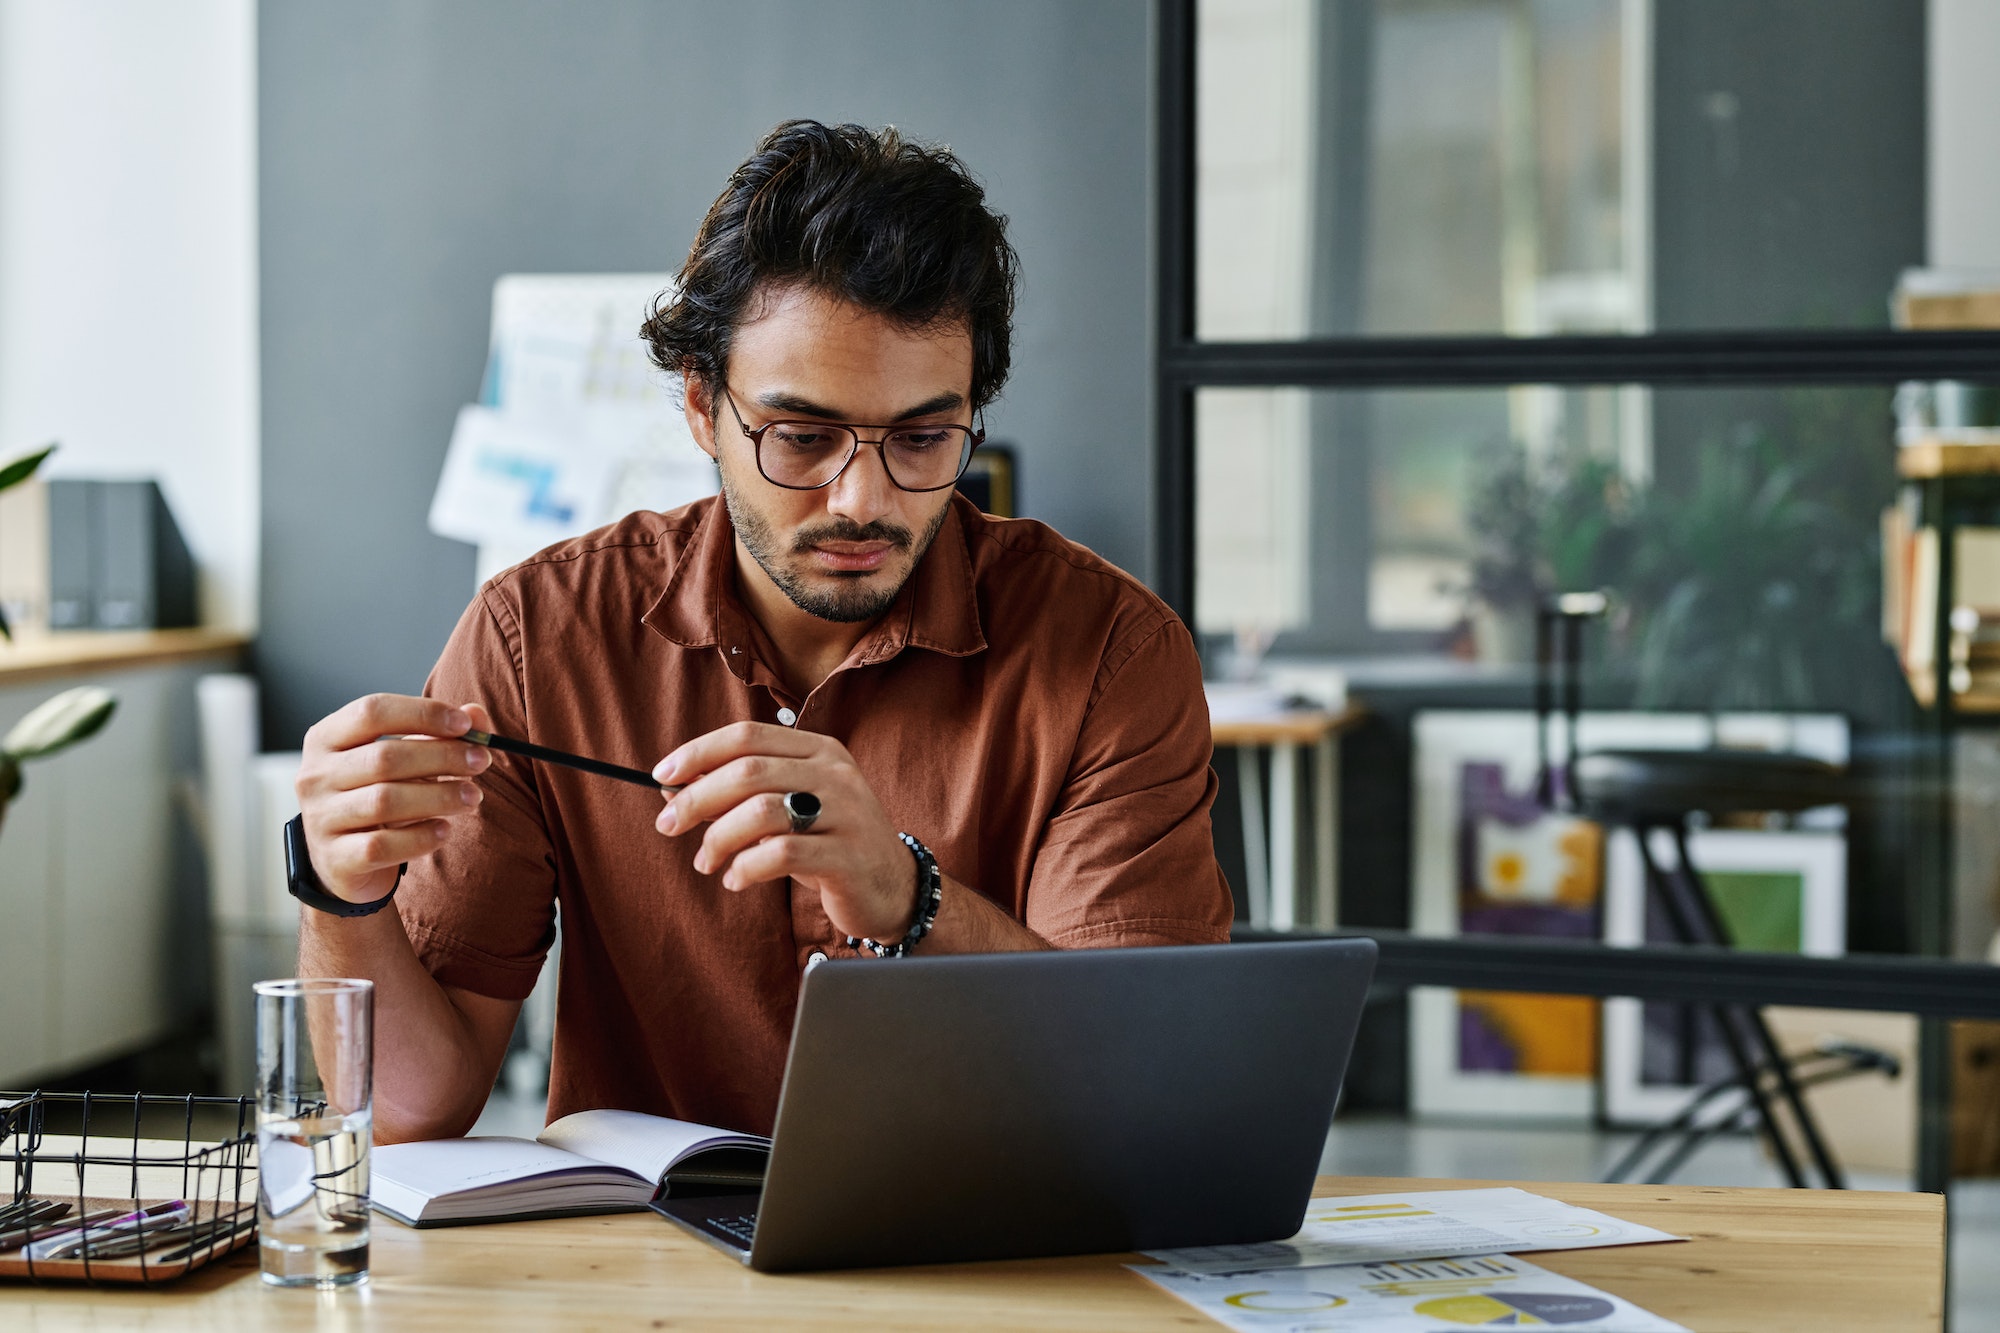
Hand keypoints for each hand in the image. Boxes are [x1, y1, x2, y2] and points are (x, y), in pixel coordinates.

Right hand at [296, 694, 493, 903]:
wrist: (341, 858)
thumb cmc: (375, 793)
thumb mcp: (403, 758)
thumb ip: (438, 733)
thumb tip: (477, 714)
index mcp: (327, 738)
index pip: (372, 712)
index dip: (423, 713)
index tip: (465, 724)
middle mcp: (315, 776)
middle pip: (384, 758)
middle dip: (442, 757)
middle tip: (481, 761)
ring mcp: (320, 819)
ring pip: (385, 801)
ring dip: (439, 797)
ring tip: (473, 797)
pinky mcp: (335, 858)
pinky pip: (382, 846)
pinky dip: (420, 837)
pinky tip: (445, 829)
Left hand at [654, 723, 917, 941]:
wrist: (893, 887)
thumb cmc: (829, 843)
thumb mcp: (788, 808)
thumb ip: (738, 794)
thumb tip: (669, 787)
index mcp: (819, 750)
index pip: (748, 735)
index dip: (698, 753)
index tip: (661, 776)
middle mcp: (836, 773)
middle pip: (748, 771)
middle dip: (696, 798)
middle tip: (668, 825)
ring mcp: (846, 812)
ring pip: (760, 811)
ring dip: (718, 839)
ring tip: (706, 862)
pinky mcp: (848, 855)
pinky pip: (781, 854)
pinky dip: (746, 868)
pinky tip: (736, 880)